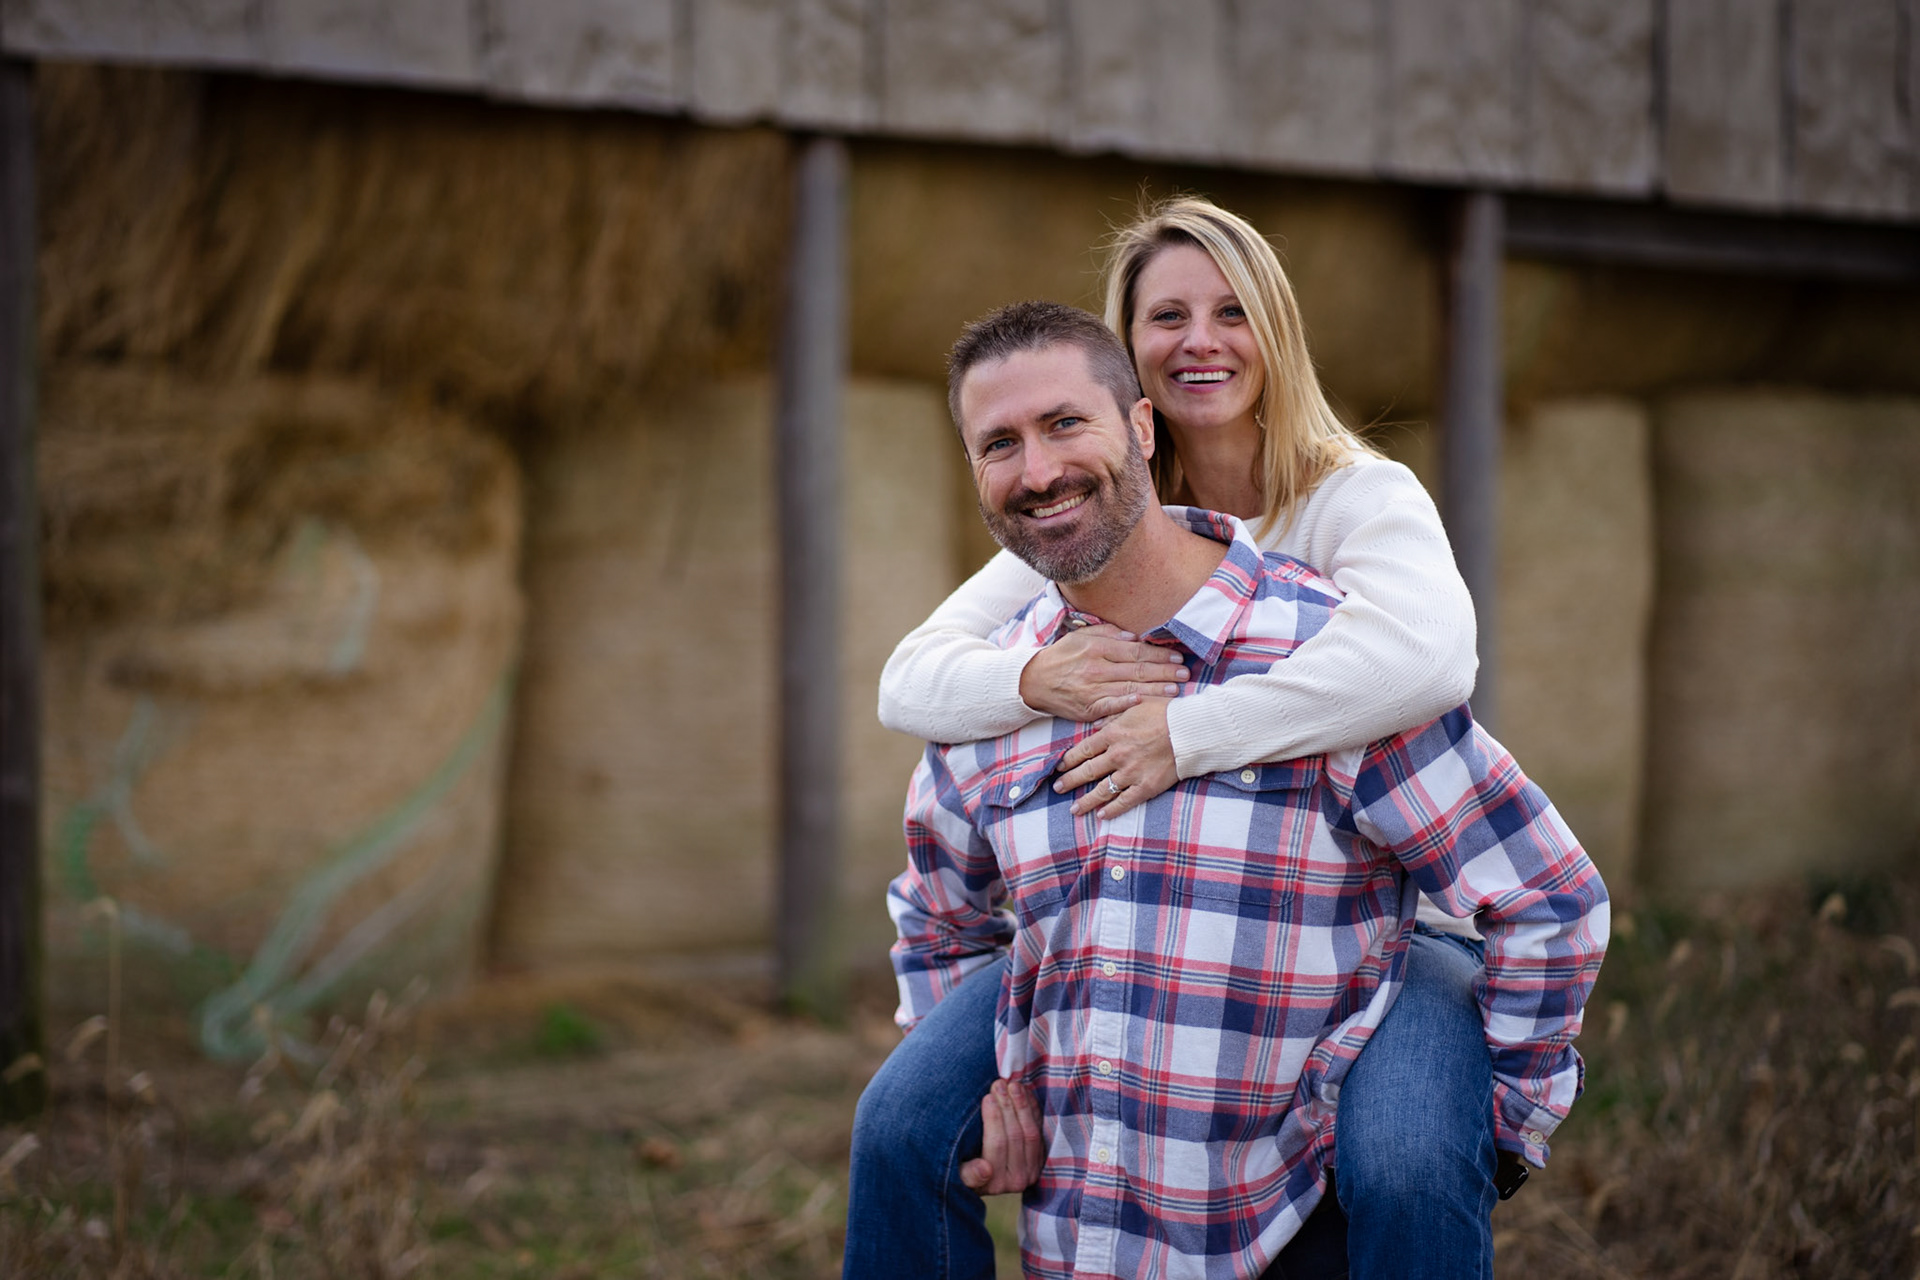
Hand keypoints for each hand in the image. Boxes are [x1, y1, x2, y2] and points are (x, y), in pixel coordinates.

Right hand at [958, 1078, 1043, 1194]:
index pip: (997, 1144)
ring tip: (1012, 1084)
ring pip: (1031, 1132)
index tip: (987, 1097)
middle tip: (998, 1084)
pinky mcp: (1040, 1159)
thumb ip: (969, 1174)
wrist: (982, 1179)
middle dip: (1007, 1105)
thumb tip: (985, 1169)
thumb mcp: (959, 1175)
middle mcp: (1017, 1180)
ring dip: (1022, 1105)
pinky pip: (1040, 1130)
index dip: (994, 1118)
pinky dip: (1033, 1110)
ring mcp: (1032, 1169)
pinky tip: (1025, 1093)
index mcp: (995, 1182)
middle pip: (1015, 1135)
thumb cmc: (963, 1170)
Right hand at [1017, 625, 1186, 722]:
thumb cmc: (1062, 657)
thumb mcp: (1081, 637)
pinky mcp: (1088, 708)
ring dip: (1155, 689)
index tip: (1177, 656)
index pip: (1135, 650)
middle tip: (1185, 673)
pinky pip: (1112, 706)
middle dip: (1164, 671)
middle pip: (1137, 669)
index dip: (1158, 654)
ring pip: (1130, 688)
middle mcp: (1096, 668)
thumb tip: (1134, 636)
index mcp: (1097, 648)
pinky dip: (1128, 704)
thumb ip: (1108, 634)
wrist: (1033, 681)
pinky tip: (1144, 702)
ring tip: (1176, 689)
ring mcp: (1092, 689)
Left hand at [1054, 698, 1178, 818]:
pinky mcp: (1146, 787)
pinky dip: (1112, 810)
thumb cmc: (1166, 713)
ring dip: (1086, 801)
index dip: (1069, 759)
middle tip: (1058, 788)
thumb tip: (1096, 724)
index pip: (1084, 749)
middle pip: (1088, 771)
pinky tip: (1101, 815)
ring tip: (1074, 809)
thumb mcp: (1136, 705)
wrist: (1191, 731)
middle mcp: (1118, 755)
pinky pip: (1124, 801)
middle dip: (1070, 781)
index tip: (1059, 766)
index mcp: (1113, 733)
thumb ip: (1113, 715)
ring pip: (1102, 790)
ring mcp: (1131, 772)